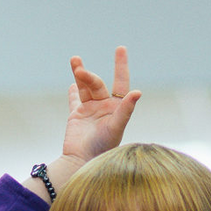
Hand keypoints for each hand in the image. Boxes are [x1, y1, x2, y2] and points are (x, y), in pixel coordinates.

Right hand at [61, 46, 141, 166]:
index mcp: (117, 108)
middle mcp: (105, 107)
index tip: (120, 49)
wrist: (81, 162)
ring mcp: (90, 111)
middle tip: (80, 70)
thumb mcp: (116, 127)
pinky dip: (73, 92)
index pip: (121, 82)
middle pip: (97, 84)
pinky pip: (75, 100)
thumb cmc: (102, 148)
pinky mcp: (76, 116)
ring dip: (80, 74)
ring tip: (74, 60)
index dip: (121, 66)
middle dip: (89, 75)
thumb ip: (125, 110)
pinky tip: (73, 84)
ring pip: (85, 87)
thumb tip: (137, 92)